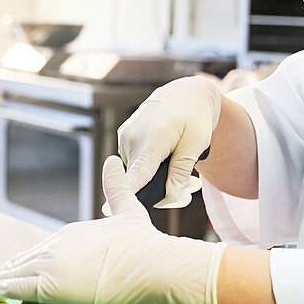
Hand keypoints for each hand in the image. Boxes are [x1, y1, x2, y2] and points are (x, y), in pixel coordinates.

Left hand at [0, 157, 225, 303]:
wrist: (153, 267)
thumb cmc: (145, 244)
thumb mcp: (128, 210)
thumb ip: (117, 188)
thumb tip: (113, 160)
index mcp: (73, 232)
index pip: (44, 249)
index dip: (32, 260)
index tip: (22, 267)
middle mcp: (58, 244)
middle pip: (27, 260)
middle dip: (13, 271)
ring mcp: (52, 264)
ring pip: (17, 274)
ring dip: (2, 282)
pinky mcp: (50, 285)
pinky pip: (16, 288)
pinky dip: (1, 290)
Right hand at [112, 75, 221, 210]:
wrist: (185, 93)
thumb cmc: (194, 116)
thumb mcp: (196, 144)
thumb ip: (180, 171)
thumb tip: (169, 196)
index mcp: (151, 138)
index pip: (136, 174)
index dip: (125, 193)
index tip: (107, 211)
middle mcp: (131, 138)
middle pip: (139, 180)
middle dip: (165, 191)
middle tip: (193, 189)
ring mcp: (125, 138)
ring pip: (138, 174)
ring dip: (160, 181)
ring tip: (190, 180)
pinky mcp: (125, 140)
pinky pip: (136, 164)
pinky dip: (152, 170)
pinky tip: (174, 167)